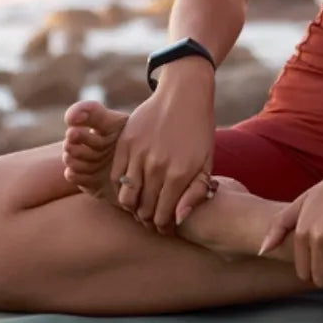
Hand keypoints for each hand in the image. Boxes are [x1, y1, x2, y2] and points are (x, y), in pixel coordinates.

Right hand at [110, 60, 215, 233]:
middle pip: (144, 210)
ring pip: (126, 197)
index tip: (164, 227)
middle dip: (148, 220)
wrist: (183, 95)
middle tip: (152, 219)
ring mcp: (138, 153)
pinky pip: (116, 176)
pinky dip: (122, 187)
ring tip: (141, 204)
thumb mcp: (206, 163)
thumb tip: (177, 220)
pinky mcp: (125, 142)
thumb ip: (195, 194)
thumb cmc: (199, 131)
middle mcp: (156, 166)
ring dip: (133, 206)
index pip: (163, 217)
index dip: (163, 227)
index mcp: (179, 174)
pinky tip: (132, 186)